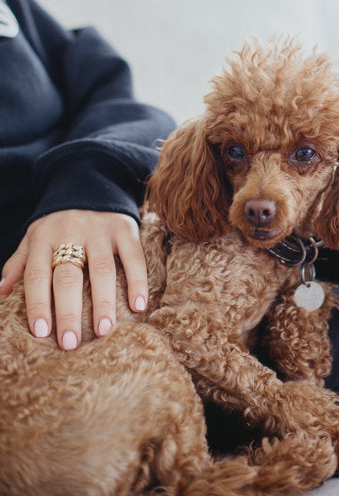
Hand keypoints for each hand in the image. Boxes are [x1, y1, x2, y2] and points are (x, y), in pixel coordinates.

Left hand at [0, 210, 147, 349]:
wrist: (89, 182)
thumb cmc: (58, 221)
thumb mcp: (34, 236)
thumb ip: (19, 263)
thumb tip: (1, 292)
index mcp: (44, 237)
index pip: (38, 275)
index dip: (38, 304)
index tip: (41, 332)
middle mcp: (71, 232)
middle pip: (68, 276)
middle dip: (68, 311)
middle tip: (70, 343)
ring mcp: (100, 229)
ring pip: (102, 269)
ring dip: (103, 302)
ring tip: (104, 331)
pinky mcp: (125, 227)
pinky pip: (133, 257)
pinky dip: (137, 281)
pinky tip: (139, 305)